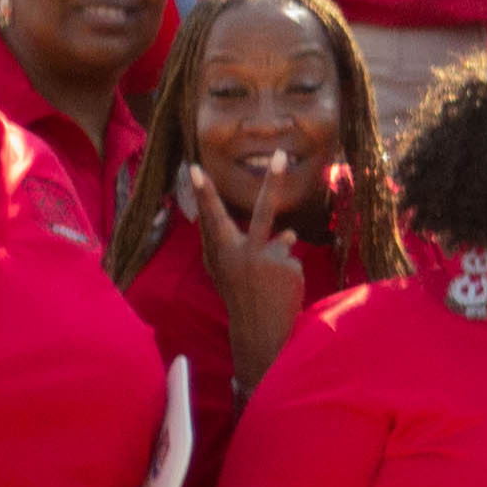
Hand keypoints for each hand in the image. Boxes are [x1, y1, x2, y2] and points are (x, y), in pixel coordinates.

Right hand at [185, 158, 314, 383]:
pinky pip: (292, 261)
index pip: (211, 218)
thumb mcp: (235, 272)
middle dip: (271, 182)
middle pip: (261, 211)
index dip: (204, 194)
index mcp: (220, 253)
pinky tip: (279, 290)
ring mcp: (266, 257)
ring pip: (283, 241)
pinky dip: (289, 274)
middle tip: (281, 154)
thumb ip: (252, 251)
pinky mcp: (286, 266)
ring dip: (280, 255)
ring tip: (268, 284)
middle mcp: (241, 252)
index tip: (195, 169)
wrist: (257, 332)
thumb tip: (290, 235)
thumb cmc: (242, 298)